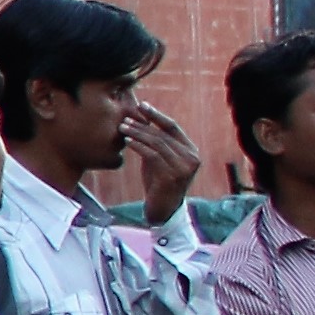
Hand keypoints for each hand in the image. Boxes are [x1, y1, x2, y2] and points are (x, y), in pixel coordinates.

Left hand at [121, 100, 199, 221]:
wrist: (162, 210)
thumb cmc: (158, 183)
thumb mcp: (158, 159)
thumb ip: (154, 142)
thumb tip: (140, 118)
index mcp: (191, 151)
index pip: (173, 127)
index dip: (156, 115)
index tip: (141, 105)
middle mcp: (191, 157)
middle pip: (163, 134)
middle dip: (143, 124)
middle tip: (125, 119)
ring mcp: (184, 167)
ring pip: (158, 143)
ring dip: (138, 133)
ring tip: (122, 128)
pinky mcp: (172, 176)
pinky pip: (153, 155)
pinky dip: (138, 146)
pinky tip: (127, 142)